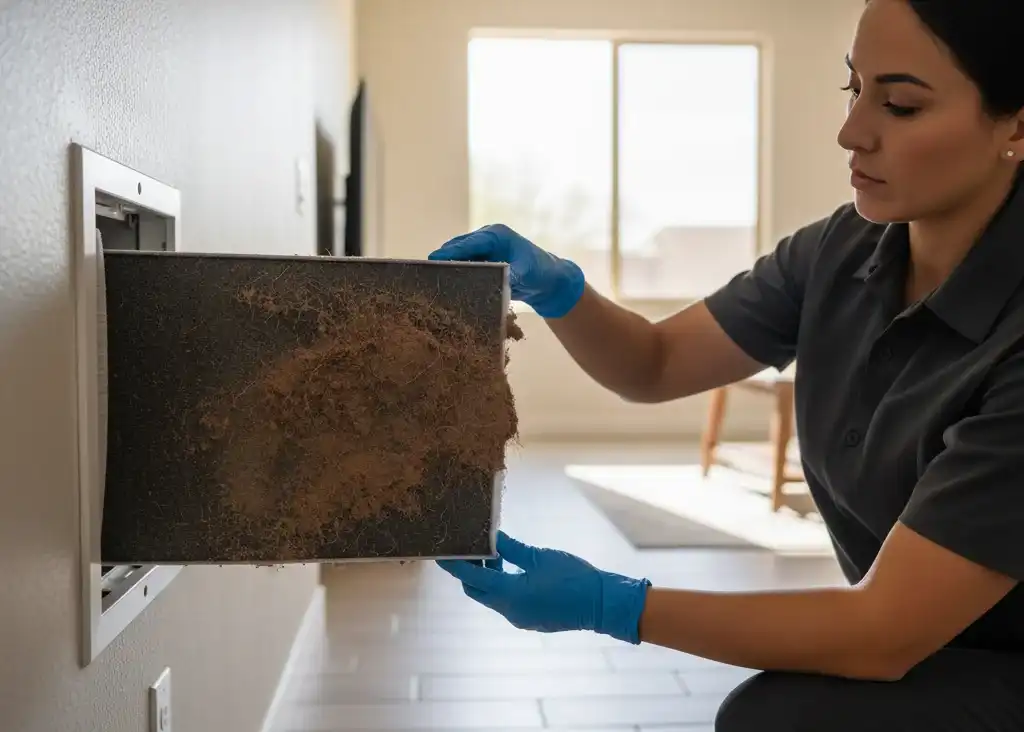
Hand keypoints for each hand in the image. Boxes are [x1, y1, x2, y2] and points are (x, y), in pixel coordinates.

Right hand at [427, 224, 585, 317]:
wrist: (549, 281)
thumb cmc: (540, 271)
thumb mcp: (527, 272)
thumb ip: (510, 274)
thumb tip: (495, 278)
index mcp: (496, 235)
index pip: (468, 242)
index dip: (450, 251)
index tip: (432, 259)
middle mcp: (487, 239)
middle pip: (459, 247)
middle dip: (444, 259)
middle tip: (427, 273)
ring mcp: (484, 250)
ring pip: (459, 257)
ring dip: (448, 267)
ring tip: (432, 280)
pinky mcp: (482, 262)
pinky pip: (465, 266)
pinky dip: (456, 273)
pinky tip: (446, 285)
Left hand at [436, 531, 650, 643]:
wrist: (602, 604)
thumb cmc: (573, 577)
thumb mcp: (540, 557)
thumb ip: (511, 549)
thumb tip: (491, 539)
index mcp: (510, 595)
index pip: (472, 579)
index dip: (455, 566)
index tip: (440, 554)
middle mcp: (510, 611)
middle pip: (476, 591)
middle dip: (469, 571)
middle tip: (469, 548)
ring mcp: (520, 619)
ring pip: (491, 598)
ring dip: (487, 578)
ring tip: (492, 554)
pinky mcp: (530, 619)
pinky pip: (505, 603)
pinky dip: (500, 586)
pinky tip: (508, 569)